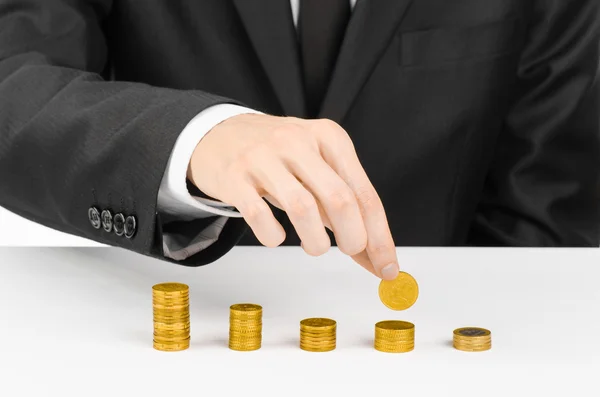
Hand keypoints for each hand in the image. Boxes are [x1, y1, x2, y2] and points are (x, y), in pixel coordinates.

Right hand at [187, 113, 398, 279]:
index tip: (387, 268)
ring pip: (302, 208)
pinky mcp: (235, 176)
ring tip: (315, 246)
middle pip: (340, 200)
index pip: (364, 193)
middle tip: (350, 251)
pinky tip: (277, 235)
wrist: (220, 134)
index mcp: (329, 137)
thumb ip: (345, 208)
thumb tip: (376, 256)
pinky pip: (260, 215)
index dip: (380, 237)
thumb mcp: (317, 168)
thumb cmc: (279, 157)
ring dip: (316, 241)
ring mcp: (264, 157)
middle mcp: (298, 141)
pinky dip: (274, 236)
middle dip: (354, 238)